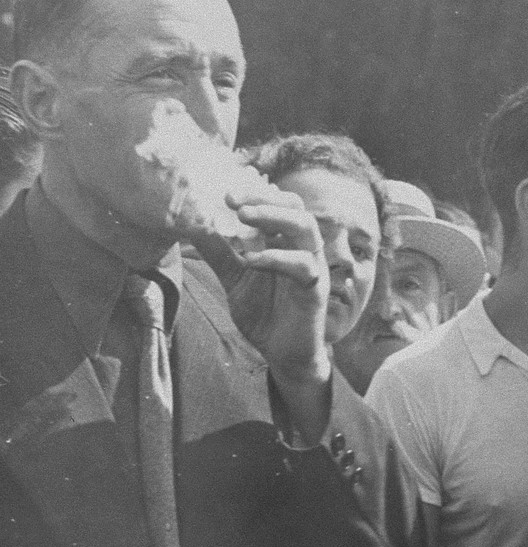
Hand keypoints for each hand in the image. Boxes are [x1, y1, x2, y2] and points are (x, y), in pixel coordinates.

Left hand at [191, 184, 331, 388]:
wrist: (282, 353)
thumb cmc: (264, 313)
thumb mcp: (233, 278)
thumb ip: (218, 253)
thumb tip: (192, 225)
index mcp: (283, 241)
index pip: (276, 203)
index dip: (252, 193)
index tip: (223, 193)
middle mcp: (301, 248)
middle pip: (293, 207)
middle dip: (263, 198)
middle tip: (231, 199)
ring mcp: (312, 266)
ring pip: (305, 227)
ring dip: (274, 217)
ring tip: (243, 217)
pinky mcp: (316, 288)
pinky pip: (304, 265)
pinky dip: (278, 258)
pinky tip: (252, 260)